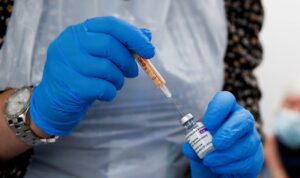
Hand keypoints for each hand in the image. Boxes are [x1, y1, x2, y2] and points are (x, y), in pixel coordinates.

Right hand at [29, 16, 154, 135]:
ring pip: (107, 68)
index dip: (133, 36)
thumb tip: (147, 35)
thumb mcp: (97, 56)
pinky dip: (111, 93)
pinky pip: (102, 87)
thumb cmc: (80, 76)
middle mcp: (69, 44)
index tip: (149, 50)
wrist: (54, 102)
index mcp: (78, 32)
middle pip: (110, 45)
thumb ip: (120, 44)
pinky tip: (105, 94)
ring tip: (115, 84)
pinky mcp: (70, 85)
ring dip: (119, 79)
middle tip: (133, 72)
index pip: (110, 25)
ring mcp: (67, 64)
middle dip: (128, 61)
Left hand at [182, 91, 263, 177]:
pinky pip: (248, 161)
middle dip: (228, 133)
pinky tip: (218, 168)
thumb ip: (192, 143)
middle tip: (215, 144)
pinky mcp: (256, 157)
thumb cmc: (206, 149)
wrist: (215, 167)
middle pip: (244, 119)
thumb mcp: (195, 144)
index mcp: (225, 111)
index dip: (217, 109)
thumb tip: (191, 147)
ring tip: (209, 161)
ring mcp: (251, 138)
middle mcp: (241, 121)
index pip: (226, 99)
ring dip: (225, 155)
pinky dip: (230, 167)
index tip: (207, 124)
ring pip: (247, 144)